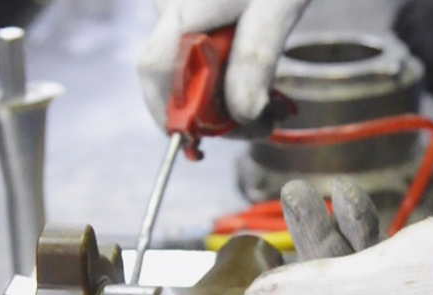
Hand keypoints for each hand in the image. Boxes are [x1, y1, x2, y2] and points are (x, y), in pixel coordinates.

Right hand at [137, 0, 309, 126]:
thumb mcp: (277, 9)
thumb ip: (257, 59)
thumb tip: (243, 115)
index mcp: (184, 9)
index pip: (155, 70)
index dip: (168, 113)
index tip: (195, 143)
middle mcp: (174, 8)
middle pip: (173, 75)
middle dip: (211, 110)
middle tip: (259, 125)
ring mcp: (185, 9)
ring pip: (192, 68)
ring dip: (226, 95)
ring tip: (271, 105)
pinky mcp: (202, 13)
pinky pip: (206, 54)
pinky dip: (231, 74)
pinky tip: (258, 77)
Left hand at [245, 179, 432, 294]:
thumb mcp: (380, 279)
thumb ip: (314, 292)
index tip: (255, 271)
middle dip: (306, 254)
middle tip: (285, 208)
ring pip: (352, 284)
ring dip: (332, 238)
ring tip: (306, 193)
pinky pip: (379, 274)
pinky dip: (366, 240)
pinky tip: (350, 198)